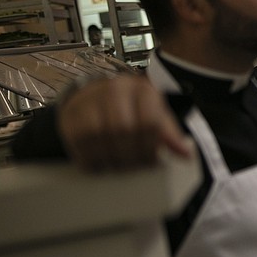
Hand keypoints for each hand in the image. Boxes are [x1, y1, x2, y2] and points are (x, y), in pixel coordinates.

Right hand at [57, 75, 192, 171]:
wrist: (92, 96)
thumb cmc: (130, 109)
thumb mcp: (154, 114)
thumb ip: (168, 133)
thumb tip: (186, 155)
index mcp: (142, 89)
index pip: (150, 121)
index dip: (151, 147)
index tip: (152, 162)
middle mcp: (115, 90)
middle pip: (123, 129)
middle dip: (131, 154)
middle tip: (134, 168)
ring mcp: (90, 101)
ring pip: (100, 135)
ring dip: (110, 158)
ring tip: (118, 167)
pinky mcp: (70, 115)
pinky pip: (79, 141)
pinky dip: (90, 159)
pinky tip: (99, 166)